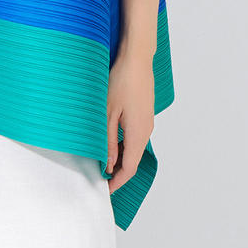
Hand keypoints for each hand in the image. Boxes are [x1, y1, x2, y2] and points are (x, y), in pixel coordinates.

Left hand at [105, 48, 154, 193]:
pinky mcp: (144, 113)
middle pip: (133, 160)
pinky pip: (134, 136)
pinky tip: (109, 140)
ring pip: (134, 148)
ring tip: (102, 161)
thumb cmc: (122, 81)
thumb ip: (107, 140)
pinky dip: (123, 144)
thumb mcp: (108, 113)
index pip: (129, 168)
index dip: (116, 182)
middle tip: (100, 178)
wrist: (137, 58)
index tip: (104, 190)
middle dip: (117, 172)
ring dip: (120, 157)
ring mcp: (147, 121)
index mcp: (138, 133)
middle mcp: (146, 130)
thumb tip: (107, 163)